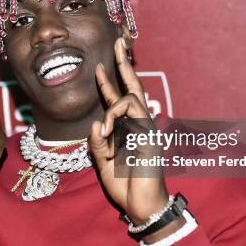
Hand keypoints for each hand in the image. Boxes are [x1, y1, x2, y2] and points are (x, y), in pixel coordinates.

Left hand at [88, 38, 183, 241]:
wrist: (141, 204)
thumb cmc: (123, 183)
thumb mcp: (102, 161)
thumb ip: (97, 142)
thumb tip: (96, 124)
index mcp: (126, 128)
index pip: (118, 99)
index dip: (108, 81)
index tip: (101, 63)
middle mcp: (138, 124)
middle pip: (133, 86)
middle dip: (125, 63)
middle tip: (119, 42)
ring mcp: (146, 128)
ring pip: (131, 98)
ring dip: (113, 106)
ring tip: (106, 132)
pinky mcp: (150, 135)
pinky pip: (132, 116)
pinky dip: (115, 119)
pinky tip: (108, 132)